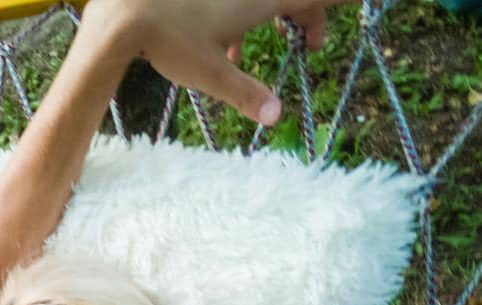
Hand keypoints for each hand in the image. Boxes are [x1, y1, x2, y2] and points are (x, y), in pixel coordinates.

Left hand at [87, 0, 353, 124]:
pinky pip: (237, 0)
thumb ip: (245, 94)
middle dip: (308, 14)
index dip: (333, 4)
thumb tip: (277, 116)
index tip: (356, 4)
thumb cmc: (169, 41)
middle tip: (313, 43)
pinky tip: (221, 44)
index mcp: (258, 1)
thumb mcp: (211, 75)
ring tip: (248, 52)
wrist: (125, 11)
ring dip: (272, 14)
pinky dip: (241, 13)